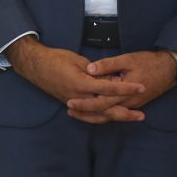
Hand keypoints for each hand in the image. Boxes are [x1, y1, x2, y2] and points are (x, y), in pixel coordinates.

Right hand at [7, 37, 144, 121]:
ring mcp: (74, 103)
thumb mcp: (77, 60)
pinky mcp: (70, 104)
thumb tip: (111, 78)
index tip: (140, 87)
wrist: (34, 66)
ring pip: (98, 115)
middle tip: (142, 115)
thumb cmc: (55, 58)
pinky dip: (100, 118)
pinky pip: (89, 115)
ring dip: (116, 117)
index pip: (109, 88)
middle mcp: (79, 97)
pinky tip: (109, 117)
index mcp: (82, 84)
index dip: (126, 88)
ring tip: (131, 118)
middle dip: (126, 112)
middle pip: (106, 109)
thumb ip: (95, 71)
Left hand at [65, 50, 176, 123]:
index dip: (84, 103)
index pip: (100, 102)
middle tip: (69, 110)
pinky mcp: (133, 103)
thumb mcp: (127, 59)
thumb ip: (108, 65)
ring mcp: (131, 105)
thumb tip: (90, 69)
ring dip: (93, 114)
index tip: (70, 102)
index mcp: (124, 93)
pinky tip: (93, 109)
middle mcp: (127, 103)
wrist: (170, 70)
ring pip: (109, 114)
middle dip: (85, 113)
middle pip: (103, 112)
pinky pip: (115, 111)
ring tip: (76, 112)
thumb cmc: (149, 62)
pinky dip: (103, 111)